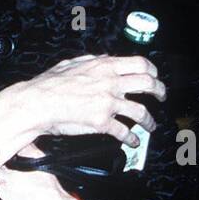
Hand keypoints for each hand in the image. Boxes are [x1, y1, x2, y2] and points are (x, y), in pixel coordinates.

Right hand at [0, 55, 165, 166]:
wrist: (37, 102)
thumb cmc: (49, 84)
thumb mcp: (73, 63)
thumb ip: (92, 61)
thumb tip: (104, 58)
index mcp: (104, 66)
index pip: (140, 64)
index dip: (152, 71)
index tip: (155, 77)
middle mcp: (110, 83)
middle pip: (148, 84)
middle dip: (160, 92)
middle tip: (161, 97)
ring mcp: (108, 103)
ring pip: (141, 112)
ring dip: (149, 120)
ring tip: (151, 126)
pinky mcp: (102, 122)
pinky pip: (124, 132)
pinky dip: (132, 138)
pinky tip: (133, 141)